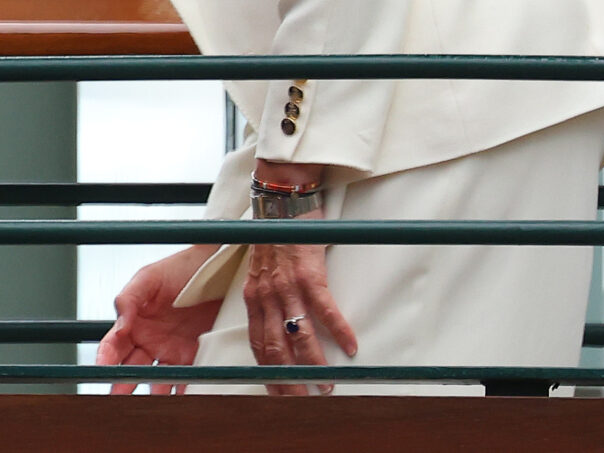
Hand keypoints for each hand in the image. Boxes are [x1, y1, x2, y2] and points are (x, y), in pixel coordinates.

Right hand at [96, 244, 222, 394]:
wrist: (218, 268)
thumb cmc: (180, 268)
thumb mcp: (150, 277)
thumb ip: (129, 298)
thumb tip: (118, 321)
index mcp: (134, 322)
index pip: (114, 345)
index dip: (106, 358)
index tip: (102, 369)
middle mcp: (151, 341)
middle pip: (131, 369)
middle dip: (121, 385)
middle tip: (116, 399)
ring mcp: (173, 352)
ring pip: (157, 380)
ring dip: (152, 395)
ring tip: (148, 408)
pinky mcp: (196, 358)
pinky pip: (187, 380)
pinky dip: (182, 392)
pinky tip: (180, 403)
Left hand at [243, 238, 357, 395]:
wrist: (280, 202)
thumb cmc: (274, 236)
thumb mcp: (260, 270)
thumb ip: (264, 296)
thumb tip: (277, 322)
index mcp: (253, 297)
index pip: (258, 345)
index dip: (268, 372)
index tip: (278, 393)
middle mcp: (266, 296)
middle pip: (276, 349)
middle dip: (290, 379)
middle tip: (303, 401)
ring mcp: (286, 286)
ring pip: (300, 335)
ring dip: (315, 364)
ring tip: (328, 384)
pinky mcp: (309, 274)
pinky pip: (324, 309)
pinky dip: (338, 331)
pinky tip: (350, 348)